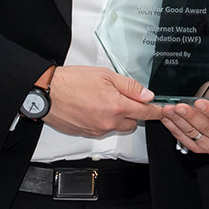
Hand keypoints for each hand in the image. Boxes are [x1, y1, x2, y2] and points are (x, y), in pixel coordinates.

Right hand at [43, 66, 160, 138]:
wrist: (47, 93)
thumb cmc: (72, 81)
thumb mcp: (105, 75)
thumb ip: (129, 86)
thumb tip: (146, 95)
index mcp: (116, 106)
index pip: (144, 113)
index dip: (155, 111)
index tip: (160, 111)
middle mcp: (109, 122)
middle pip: (132, 122)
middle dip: (132, 112)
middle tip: (122, 98)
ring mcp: (98, 129)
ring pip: (117, 126)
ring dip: (117, 117)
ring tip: (103, 100)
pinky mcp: (88, 133)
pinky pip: (103, 129)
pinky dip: (104, 120)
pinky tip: (93, 107)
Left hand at [160, 82, 208, 154]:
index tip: (199, 102)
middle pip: (206, 128)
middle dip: (191, 116)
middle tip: (179, 106)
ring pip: (193, 133)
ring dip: (178, 121)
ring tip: (169, 110)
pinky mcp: (198, 148)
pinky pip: (184, 139)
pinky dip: (173, 127)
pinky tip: (167, 118)